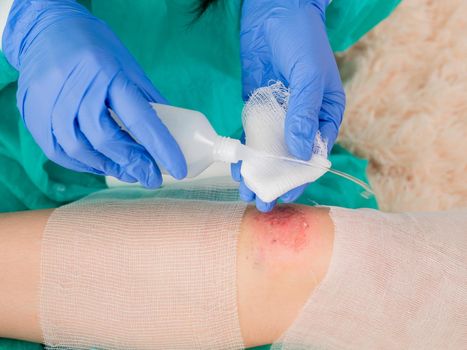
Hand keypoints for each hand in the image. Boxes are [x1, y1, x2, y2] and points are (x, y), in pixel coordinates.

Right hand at [3, 0, 186, 187]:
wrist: (46, 28)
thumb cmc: (96, 47)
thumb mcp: (128, 66)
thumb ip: (146, 99)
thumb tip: (168, 135)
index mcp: (107, 71)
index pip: (140, 119)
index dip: (161, 148)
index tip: (178, 170)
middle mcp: (76, 84)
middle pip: (106, 138)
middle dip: (134, 164)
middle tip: (151, 178)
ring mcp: (48, 98)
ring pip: (79, 148)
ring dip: (108, 168)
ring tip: (128, 174)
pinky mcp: (32, 109)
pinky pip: (56, 149)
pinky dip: (81, 164)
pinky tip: (100, 165)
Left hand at [233, 0, 344, 210]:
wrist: (273, 9)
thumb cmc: (302, 39)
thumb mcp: (310, 75)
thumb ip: (304, 113)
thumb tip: (297, 150)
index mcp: (324, 114)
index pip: (314, 153)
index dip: (300, 175)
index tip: (286, 193)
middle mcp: (301, 119)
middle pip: (289, 156)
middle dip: (276, 179)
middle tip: (261, 201)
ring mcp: (277, 114)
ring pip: (268, 150)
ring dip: (257, 170)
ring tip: (245, 191)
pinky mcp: (256, 106)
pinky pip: (250, 133)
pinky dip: (244, 150)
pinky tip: (237, 166)